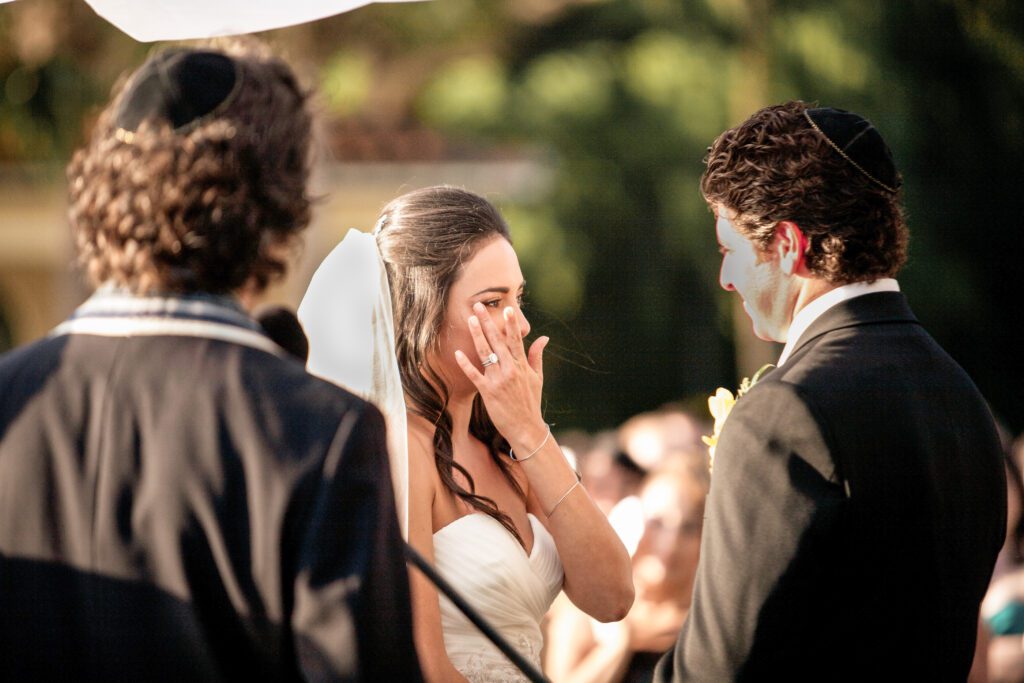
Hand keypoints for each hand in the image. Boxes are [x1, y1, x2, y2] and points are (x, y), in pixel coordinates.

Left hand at [454, 302, 549, 448]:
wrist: (526, 428)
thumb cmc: (531, 402)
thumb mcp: (537, 377)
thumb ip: (536, 355)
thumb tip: (544, 337)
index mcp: (522, 365)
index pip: (516, 340)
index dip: (511, 324)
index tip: (506, 309)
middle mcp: (511, 370)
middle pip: (497, 341)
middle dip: (487, 322)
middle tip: (478, 306)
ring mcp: (499, 380)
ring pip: (485, 353)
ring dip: (477, 335)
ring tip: (470, 320)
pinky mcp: (488, 392)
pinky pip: (474, 375)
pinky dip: (466, 364)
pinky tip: (457, 353)